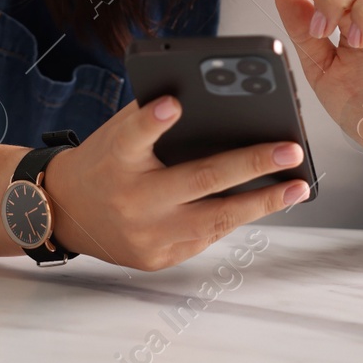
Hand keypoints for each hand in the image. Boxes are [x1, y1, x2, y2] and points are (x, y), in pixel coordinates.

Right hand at [42, 95, 308, 270]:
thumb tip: (212, 103)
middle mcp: (129, 200)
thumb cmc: (104, 160)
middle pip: (196, 180)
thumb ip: (151, 118)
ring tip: (298, 187)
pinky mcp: (158, 259)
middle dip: (251, 165)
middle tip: (290, 150)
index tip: (173, 103)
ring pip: (214, 219)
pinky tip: (267, 203)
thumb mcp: (115, 133)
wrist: (64, 213)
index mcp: (114, 158)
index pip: (131, 135)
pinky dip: (238, 218)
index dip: (151, 119)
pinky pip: (206, 237)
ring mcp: (145, 235)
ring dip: (262, 203)